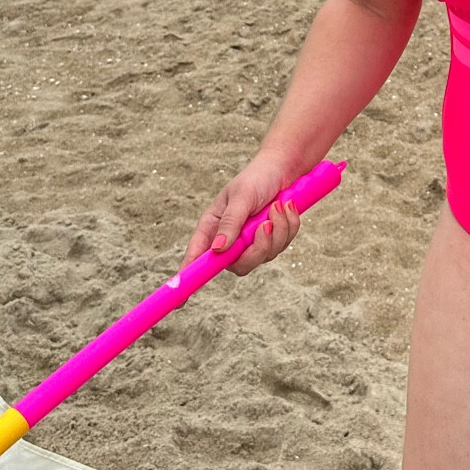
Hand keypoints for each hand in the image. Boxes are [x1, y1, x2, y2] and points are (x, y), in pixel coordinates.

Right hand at [186, 157, 302, 276]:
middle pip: (239, 265)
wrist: (284, 168)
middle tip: (265, 224)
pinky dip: (288, 226)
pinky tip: (287, 207)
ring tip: (279, 205)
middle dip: (257, 248)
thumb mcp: (241, 197)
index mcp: (213, 227)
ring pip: (265, 256)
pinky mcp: (272, 240)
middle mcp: (229, 239)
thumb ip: (231, 222)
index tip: (180, 302)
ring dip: (277, 231)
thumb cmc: (257, 178)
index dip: (189, 278)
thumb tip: (218, 249)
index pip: (197, 257)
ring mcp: (251, 242)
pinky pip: (283, 245)